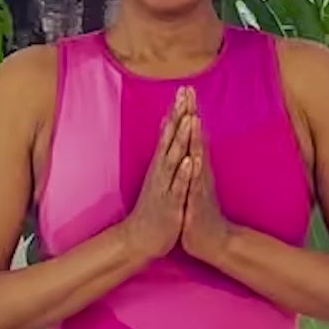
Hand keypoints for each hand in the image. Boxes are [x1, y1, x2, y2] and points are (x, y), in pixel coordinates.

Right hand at [119, 87, 195, 260]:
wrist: (140, 239)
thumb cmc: (154, 207)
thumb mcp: (158, 176)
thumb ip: (163, 152)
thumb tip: (165, 129)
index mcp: (161, 165)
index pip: (170, 133)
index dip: (177, 111)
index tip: (185, 89)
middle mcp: (161, 171)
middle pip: (170, 139)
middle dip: (178, 116)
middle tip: (185, 94)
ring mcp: (164, 186)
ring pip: (173, 159)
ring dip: (180, 140)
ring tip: (188, 120)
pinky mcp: (169, 204)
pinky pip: (177, 187)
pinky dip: (182, 173)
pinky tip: (188, 160)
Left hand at [179, 99, 233, 263]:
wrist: (211, 241)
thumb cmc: (198, 211)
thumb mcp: (193, 182)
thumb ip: (192, 161)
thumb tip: (189, 141)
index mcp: (196, 166)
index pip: (192, 134)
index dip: (188, 111)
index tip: (184, 88)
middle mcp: (200, 172)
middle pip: (196, 138)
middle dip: (192, 115)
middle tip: (189, 91)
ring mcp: (200, 186)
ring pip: (198, 158)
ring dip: (196, 138)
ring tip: (194, 118)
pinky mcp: (198, 203)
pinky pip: (196, 185)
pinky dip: (195, 172)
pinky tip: (195, 159)